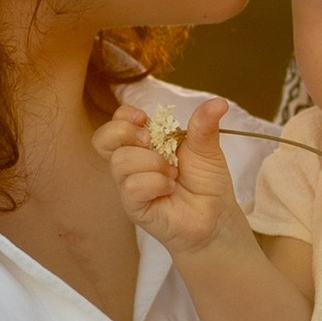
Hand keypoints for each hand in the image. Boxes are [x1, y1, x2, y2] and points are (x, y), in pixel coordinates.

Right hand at [93, 96, 244, 258]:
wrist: (216, 217)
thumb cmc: (206, 183)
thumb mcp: (207, 149)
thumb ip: (204, 126)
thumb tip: (218, 103)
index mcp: (144, 144)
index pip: (116, 123)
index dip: (123, 116)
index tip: (143, 118)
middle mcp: (132, 162)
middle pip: (103, 139)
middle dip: (125, 132)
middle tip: (151, 140)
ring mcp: (130, 185)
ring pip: (120, 162)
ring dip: (151, 162)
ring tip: (173, 172)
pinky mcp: (134, 207)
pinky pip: (131, 187)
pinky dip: (154, 183)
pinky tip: (169, 187)